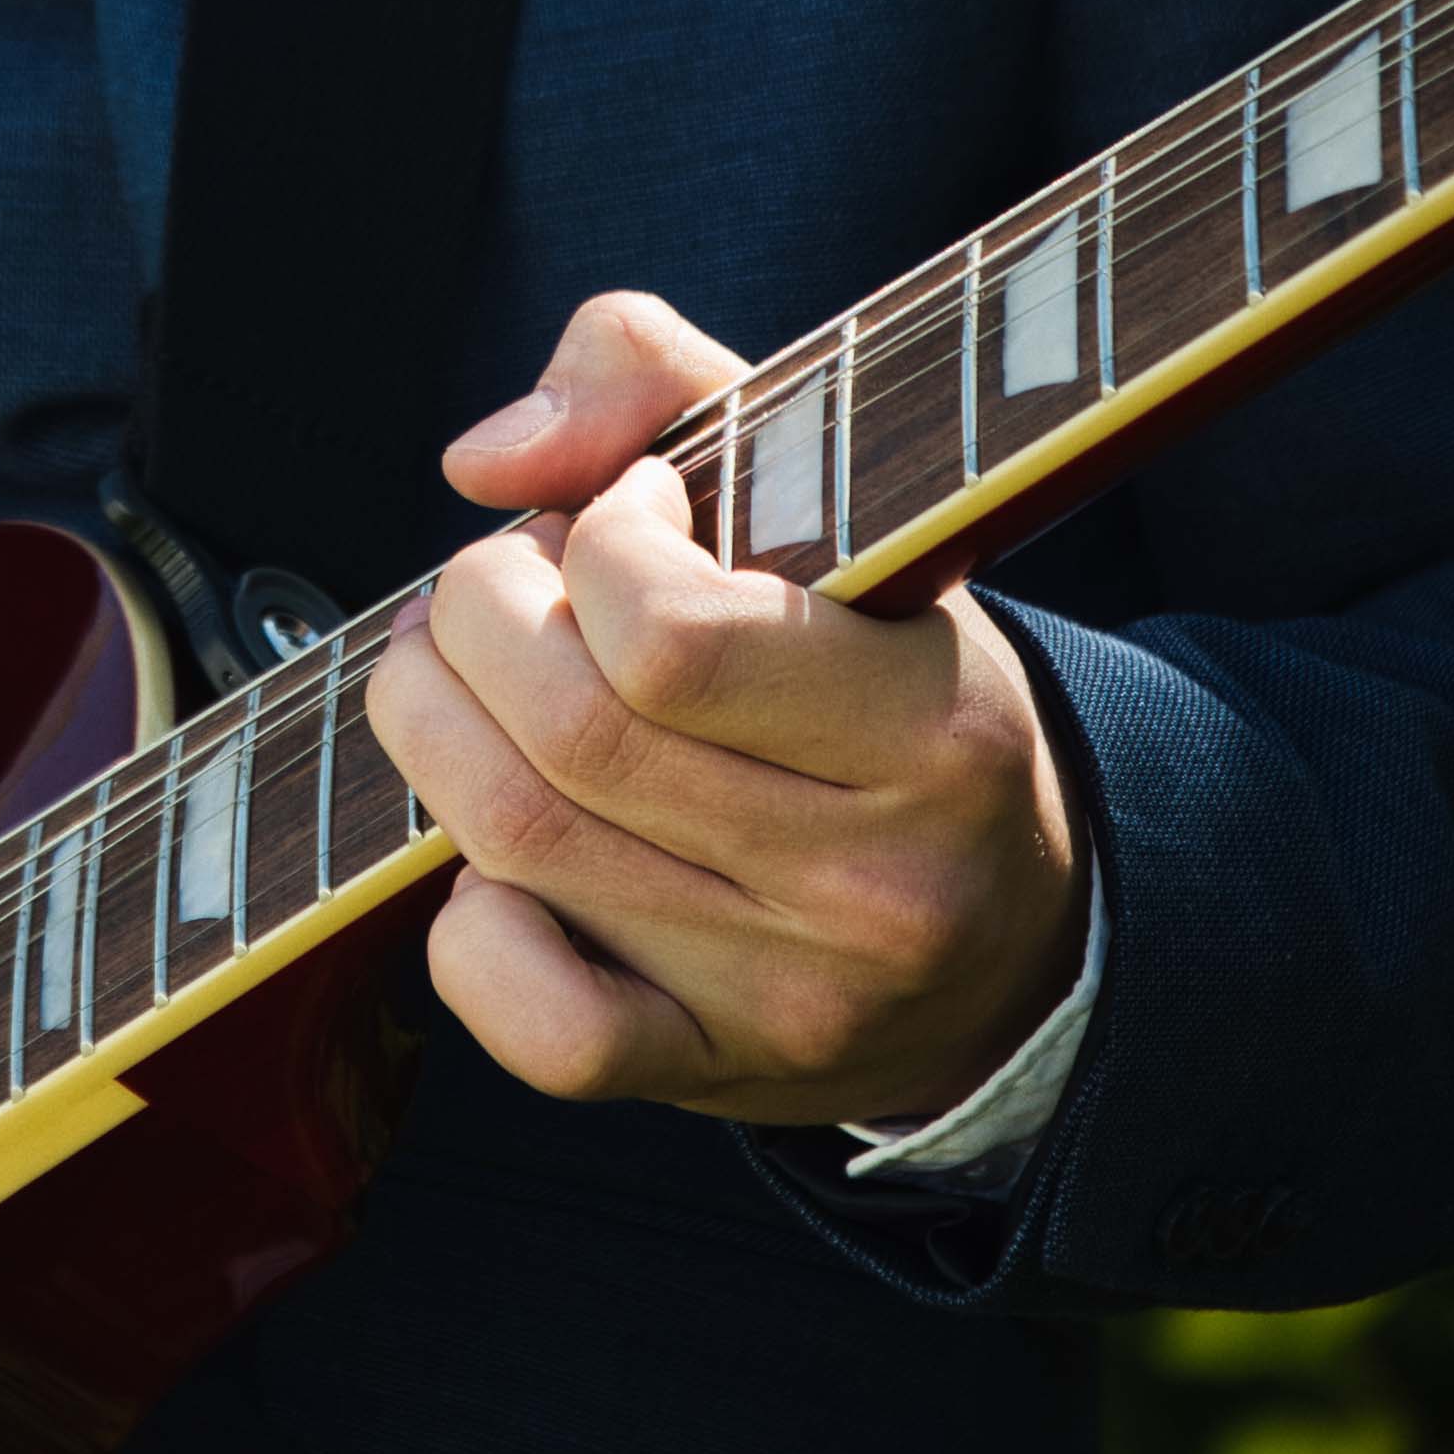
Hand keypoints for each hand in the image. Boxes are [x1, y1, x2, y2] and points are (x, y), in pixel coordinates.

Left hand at [367, 290, 1085, 1132]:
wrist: (1016, 924)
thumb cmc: (888, 660)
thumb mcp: (835, 485)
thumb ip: (658, 378)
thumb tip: (484, 459)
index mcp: (931, 725)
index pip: (670, 634)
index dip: (594, 540)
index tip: (624, 514)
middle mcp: (870, 880)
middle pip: (566, 734)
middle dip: (475, 616)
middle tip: (504, 582)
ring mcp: (788, 996)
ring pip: (520, 847)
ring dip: (438, 726)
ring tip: (469, 672)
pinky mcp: (714, 1074)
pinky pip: (540, 1028)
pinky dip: (471, 929)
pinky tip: (494, 856)